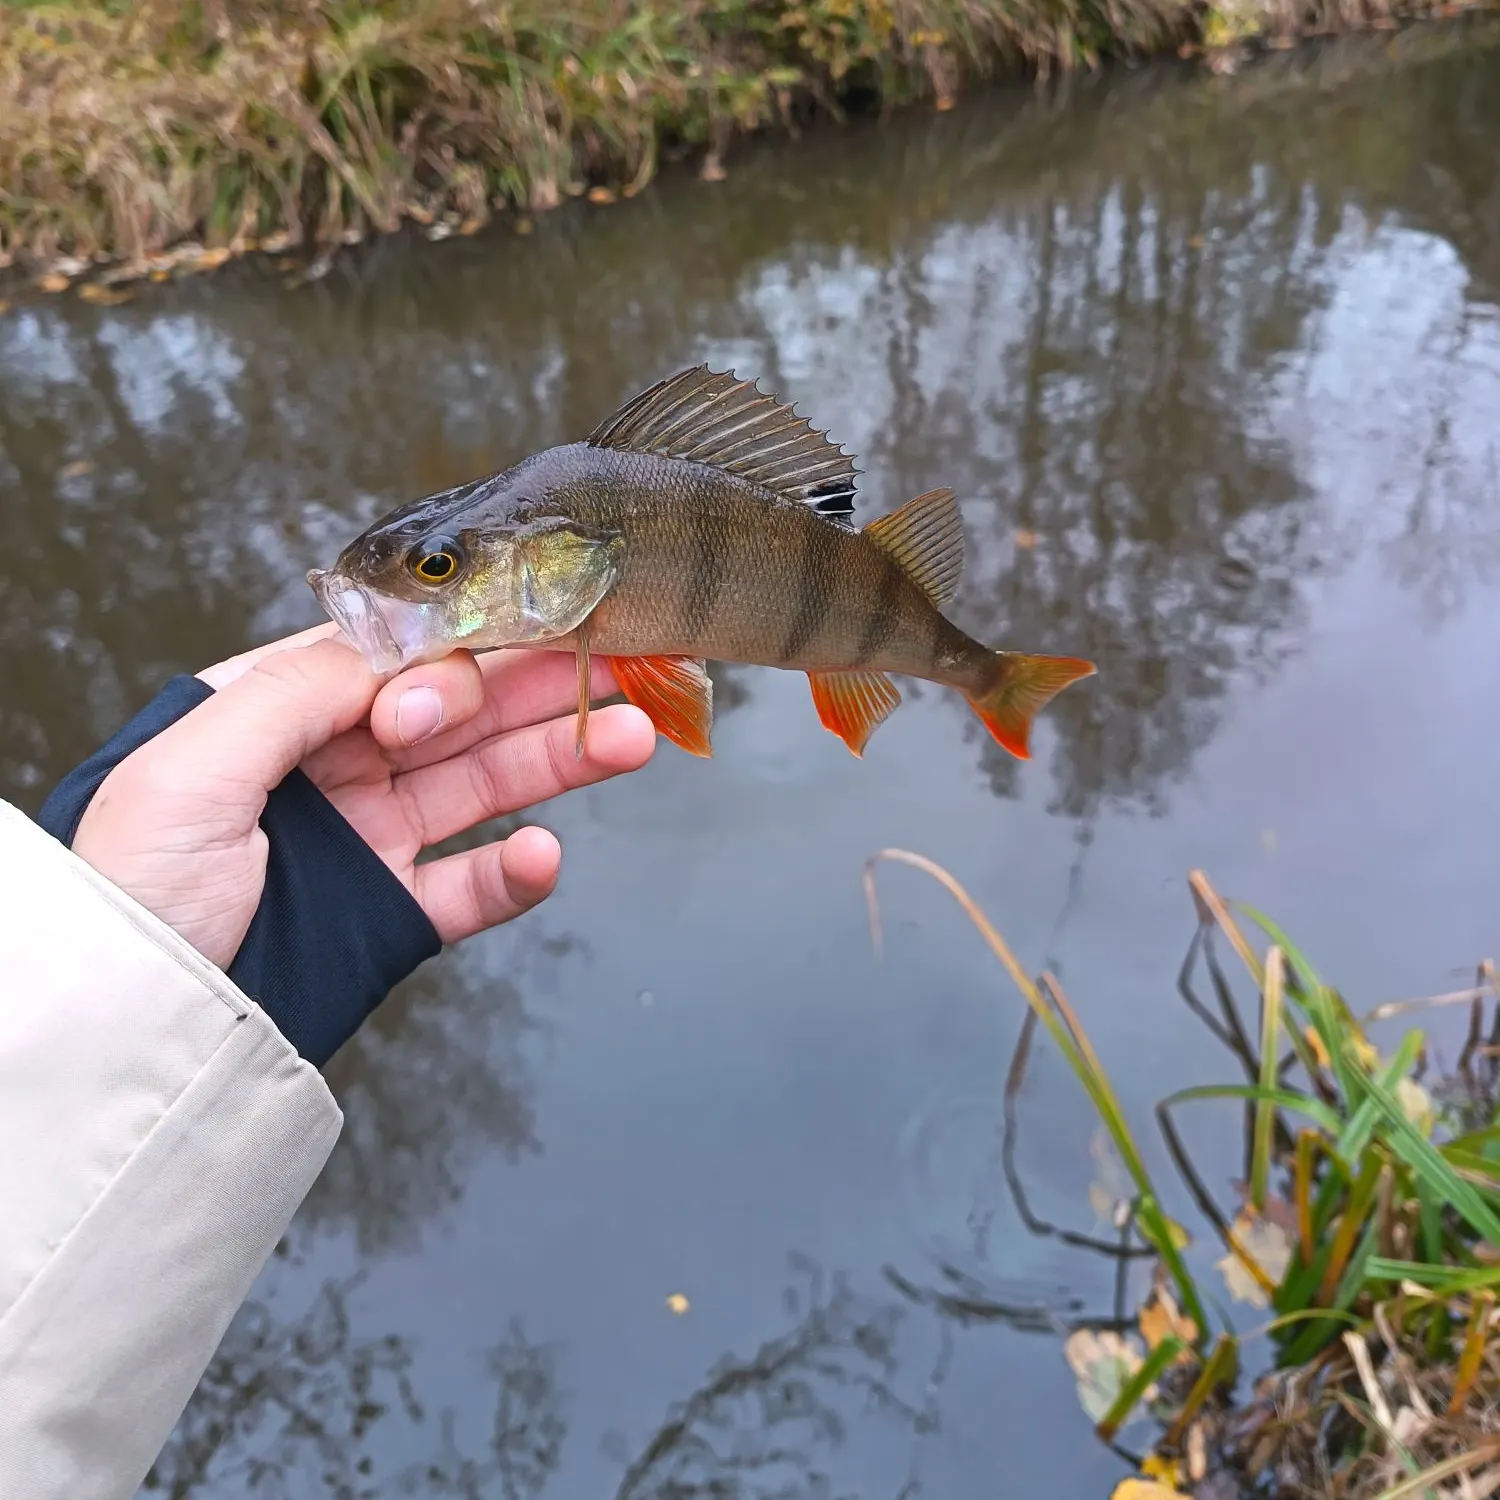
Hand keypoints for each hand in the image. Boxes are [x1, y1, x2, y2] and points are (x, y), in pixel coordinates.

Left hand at [70, 623, 654, 969]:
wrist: (133, 1035)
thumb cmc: (131, 893)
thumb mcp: (187, 769)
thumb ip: (294, 693)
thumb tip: (393, 653)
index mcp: (276, 716)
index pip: (390, 661)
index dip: (454, 654)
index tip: (488, 666)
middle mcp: (332, 768)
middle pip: (456, 715)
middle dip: (537, 690)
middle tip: (617, 666)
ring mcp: (369, 839)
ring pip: (482, 785)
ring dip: (557, 762)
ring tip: (628, 741)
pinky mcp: (393, 912)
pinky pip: (472, 885)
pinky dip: (516, 872)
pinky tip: (545, 854)